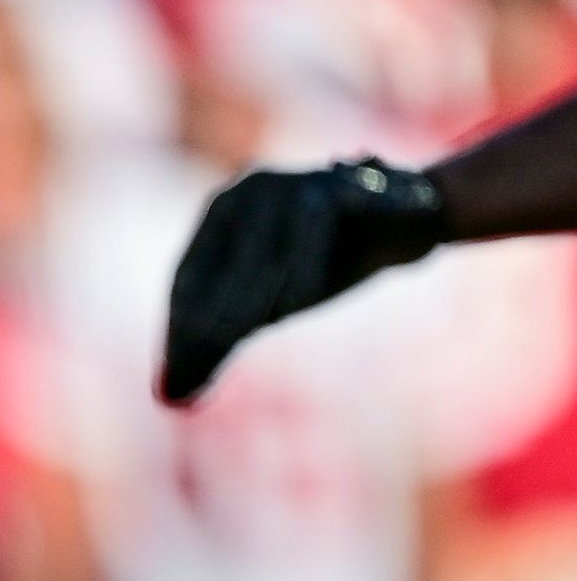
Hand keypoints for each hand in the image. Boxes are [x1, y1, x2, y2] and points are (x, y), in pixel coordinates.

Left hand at [161, 159, 446, 404]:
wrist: (410, 220)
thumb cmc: (328, 260)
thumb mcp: (267, 304)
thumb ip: (219, 341)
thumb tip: (171, 396)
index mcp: (222, 214)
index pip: (187, 278)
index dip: (178, 327)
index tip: (174, 375)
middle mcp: (250, 190)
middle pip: (216, 268)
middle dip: (204, 322)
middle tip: (194, 369)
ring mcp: (292, 183)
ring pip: (262, 253)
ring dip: (247, 300)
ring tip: (234, 339)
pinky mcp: (339, 185)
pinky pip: (312, 232)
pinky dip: (302, 272)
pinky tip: (289, 309)